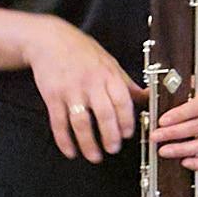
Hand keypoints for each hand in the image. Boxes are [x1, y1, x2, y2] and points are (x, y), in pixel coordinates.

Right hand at [23, 22, 138, 160]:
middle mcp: (91, 83)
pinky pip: (58, 123)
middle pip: (104, 115)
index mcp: (109, 75)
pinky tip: (70, 151)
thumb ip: (127, 83)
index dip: (127, 121)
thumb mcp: (110, 63)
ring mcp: (70, 91)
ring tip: (94, 156)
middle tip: (113, 149)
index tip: (128, 134)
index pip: (122, 102)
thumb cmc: (83, 51)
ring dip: (88, 143)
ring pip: (81, 123)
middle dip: (111, 136)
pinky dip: (64, 140)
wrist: (49, 40)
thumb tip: (147, 96)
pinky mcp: (52, 96)